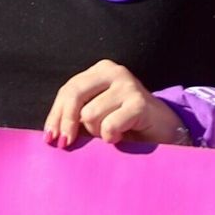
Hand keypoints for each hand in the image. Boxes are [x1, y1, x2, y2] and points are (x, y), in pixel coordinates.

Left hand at [44, 61, 188, 150]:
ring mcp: (128, 85)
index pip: (68, 90)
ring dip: (96, 132)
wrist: (164, 130)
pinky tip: (120, 138)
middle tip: (66, 144)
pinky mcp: (139, 103)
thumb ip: (76, 116)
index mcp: (100, 71)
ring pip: (90, 114)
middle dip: (66, 122)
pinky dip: (110, 137)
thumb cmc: (126, 125)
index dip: (56, 114)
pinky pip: (109, 125)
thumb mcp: (98, 115)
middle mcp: (113, 72)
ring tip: (110, 134)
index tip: (50, 138)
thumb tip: (50, 133)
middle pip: (74, 94)